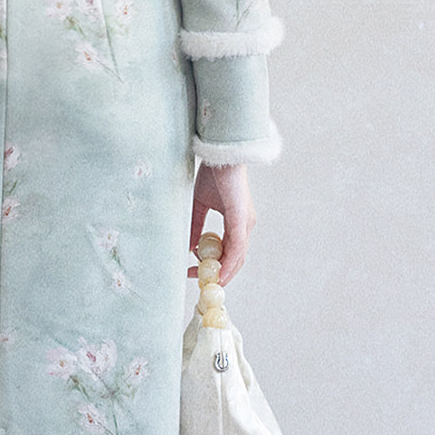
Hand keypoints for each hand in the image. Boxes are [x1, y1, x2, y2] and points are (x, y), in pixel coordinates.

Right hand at [189, 161, 255, 286]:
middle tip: (198, 280)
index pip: (230, 252)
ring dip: (222, 271)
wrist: (219, 155)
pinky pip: (236, 247)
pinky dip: (228, 261)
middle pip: (237, 259)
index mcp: (237, 222)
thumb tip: (189, 247)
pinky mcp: (241, 219)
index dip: (216, 265)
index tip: (197, 272)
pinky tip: (218, 270)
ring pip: (238, 256)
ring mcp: (246, 223)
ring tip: (206, 279)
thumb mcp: (200, 204)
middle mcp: (245, 225)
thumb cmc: (213, 175)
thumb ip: (196, 225)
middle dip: (218, 273)